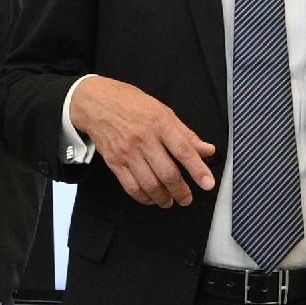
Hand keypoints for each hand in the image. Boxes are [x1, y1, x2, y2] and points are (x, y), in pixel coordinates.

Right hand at [71, 75, 216, 207]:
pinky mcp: (115, 162)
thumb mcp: (163, 111)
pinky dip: (143, 198)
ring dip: (163, 198)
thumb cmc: (131, 104)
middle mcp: (144, 139)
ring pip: (150, 184)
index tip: (208, 183)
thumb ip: (186, 134)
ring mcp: (128, 152)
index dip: (198, 169)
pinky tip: (151, 198)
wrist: (97, 103)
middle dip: (181, 192)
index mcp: (160, 123)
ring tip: (170, 201)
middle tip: (187, 199)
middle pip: (168, 173)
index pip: (184, 150)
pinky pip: (131, 187)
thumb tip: (207, 150)